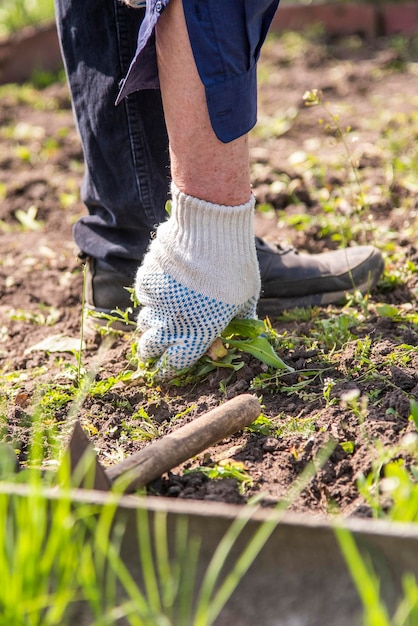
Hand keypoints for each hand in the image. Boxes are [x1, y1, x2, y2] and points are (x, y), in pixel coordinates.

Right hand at [135, 185, 259, 378]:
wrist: (211, 229)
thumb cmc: (237, 265)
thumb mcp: (246, 298)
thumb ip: (239, 321)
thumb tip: (236, 335)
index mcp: (200, 332)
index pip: (175, 364)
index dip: (168, 370)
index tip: (166, 369)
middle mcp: (173, 322)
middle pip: (149, 350)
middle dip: (151, 353)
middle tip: (156, 348)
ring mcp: (156, 301)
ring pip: (144, 323)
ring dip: (152, 324)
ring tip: (164, 314)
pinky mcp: (146, 280)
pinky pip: (143, 297)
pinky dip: (151, 296)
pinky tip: (165, 285)